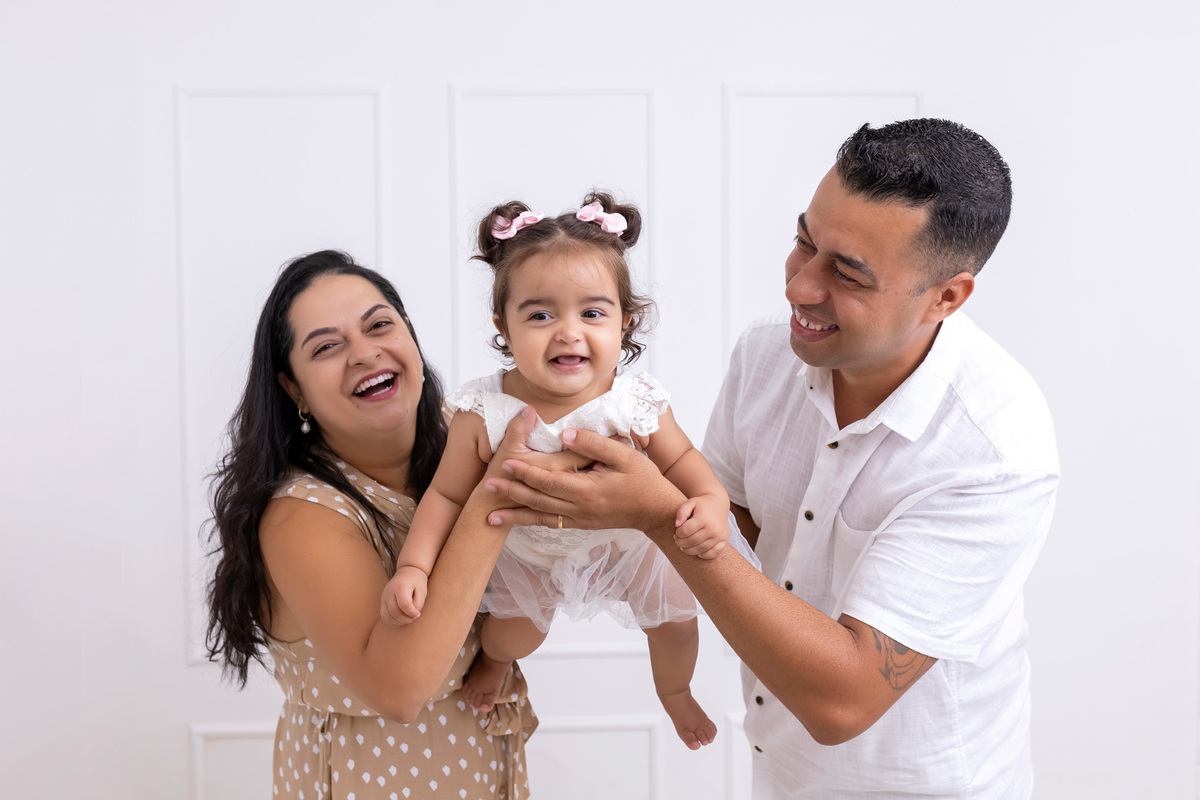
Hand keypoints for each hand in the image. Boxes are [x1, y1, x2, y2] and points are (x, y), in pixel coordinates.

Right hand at [380, 565, 427, 625]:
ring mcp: (384, 597)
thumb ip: (418, 604)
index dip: (412, 613)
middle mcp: (389, 591)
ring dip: (399, 621)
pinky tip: (401, 619)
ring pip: (387, 616)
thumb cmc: (416, 582)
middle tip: (414, 617)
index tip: (418, 614)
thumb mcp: (422, 591)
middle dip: (406, 619)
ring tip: (408, 618)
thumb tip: (412, 615)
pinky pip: (384, 616)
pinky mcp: (382, 602)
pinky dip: (392, 621)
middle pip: (394, 611)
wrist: (407, 572)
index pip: (404, 604)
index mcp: (400, 586)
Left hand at [486, 426, 684, 538]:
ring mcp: (579, 519)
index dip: (526, 473)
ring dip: (514, 515)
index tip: (506, 463)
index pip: (548, 481)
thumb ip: (593, 444)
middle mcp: (579, 508)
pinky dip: (532, 522)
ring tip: (490, 516)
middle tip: (487, 487)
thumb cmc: (643, 480)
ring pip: (540, 517)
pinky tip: (519, 521)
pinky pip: (551, 523)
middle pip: (538, 500)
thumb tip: (564, 435)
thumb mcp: (624, 455)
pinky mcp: (581, 524)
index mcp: (587, 490)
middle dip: (511, 493)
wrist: (656, 512)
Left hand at [674, 495, 729, 558]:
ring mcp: (720, 536)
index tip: (676, 532)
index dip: (678, 534)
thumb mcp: (690, 503)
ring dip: (689, 550)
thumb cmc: (702, 505)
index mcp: (703, 518)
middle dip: (681, 543)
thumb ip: (681, 512)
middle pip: (692, 542)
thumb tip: (677, 524)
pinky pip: (713, 554)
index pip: (685, 531)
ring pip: (700, 549)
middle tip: (677, 540)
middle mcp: (713, 528)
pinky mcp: (724, 541)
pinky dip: (704, 555)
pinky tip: (697, 552)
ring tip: (684, 546)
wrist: (719, 504)